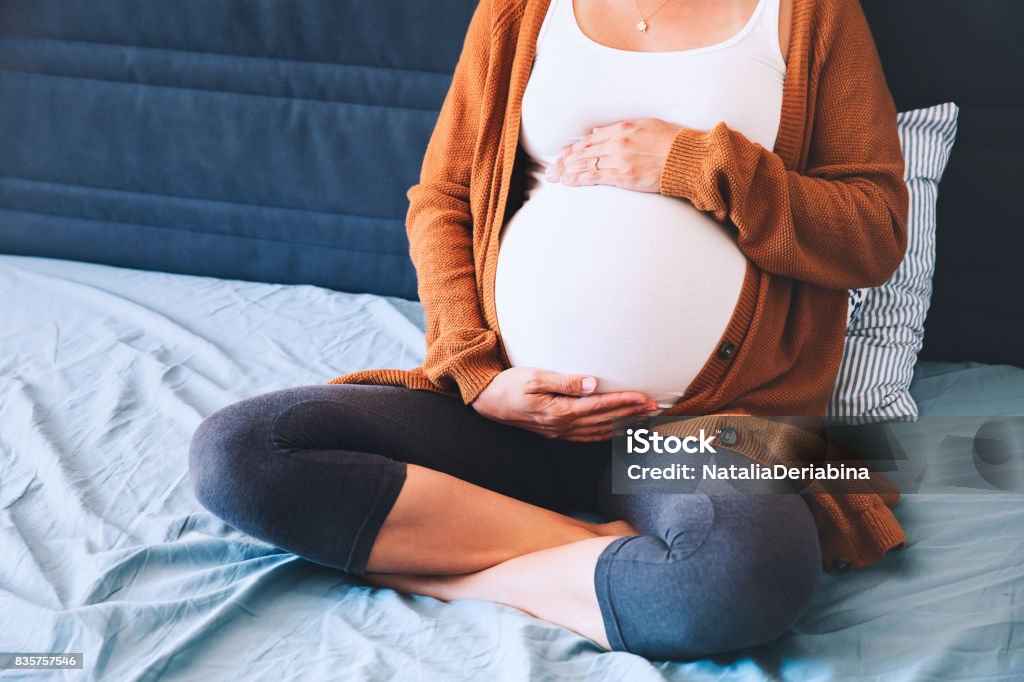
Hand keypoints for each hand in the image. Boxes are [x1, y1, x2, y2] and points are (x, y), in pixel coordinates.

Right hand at [471, 367, 659, 441]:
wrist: (487, 402)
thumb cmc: (508, 385)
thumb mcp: (534, 377)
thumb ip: (564, 381)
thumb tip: (592, 383)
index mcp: (559, 412)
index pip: (600, 406)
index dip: (625, 402)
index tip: (644, 398)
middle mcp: (562, 426)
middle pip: (605, 421)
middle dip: (631, 414)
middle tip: (655, 408)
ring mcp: (559, 432)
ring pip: (599, 431)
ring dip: (623, 425)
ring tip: (643, 418)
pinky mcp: (555, 433)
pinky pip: (587, 436)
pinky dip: (606, 433)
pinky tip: (616, 429)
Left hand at [545, 118, 684, 192]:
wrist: (687, 159)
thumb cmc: (672, 143)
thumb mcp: (646, 125)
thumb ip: (620, 129)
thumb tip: (597, 133)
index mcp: (623, 128)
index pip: (591, 140)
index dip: (574, 148)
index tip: (563, 155)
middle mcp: (618, 142)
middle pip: (584, 152)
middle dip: (565, 161)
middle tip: (552, 169)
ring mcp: (620, 160)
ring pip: (586, 165)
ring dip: (567, 171)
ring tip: (554, 177)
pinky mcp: (624, 176)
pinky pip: (595, 177)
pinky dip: (579, 179)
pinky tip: (568, 182)